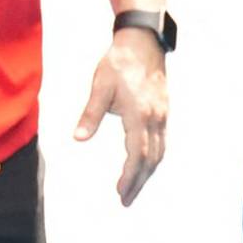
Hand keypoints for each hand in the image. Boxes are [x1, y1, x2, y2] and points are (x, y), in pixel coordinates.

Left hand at [74, 30, 168, 205]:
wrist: (143, 42)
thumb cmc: (119, 62)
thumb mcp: (100, 86)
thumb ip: (90, 114)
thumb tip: (78, 139)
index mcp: (140, 114)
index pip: (137, 155)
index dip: (129, 177)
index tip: (119, 194)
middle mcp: (155, 118)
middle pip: (152, 159)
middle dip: (139, 182)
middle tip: (126, 201)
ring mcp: (162, 115)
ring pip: (159, 152)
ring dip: (148, 173)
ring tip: (134, 189)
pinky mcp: (163, 111)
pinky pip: (162, 142)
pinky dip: (154, 159)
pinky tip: (144, 164)